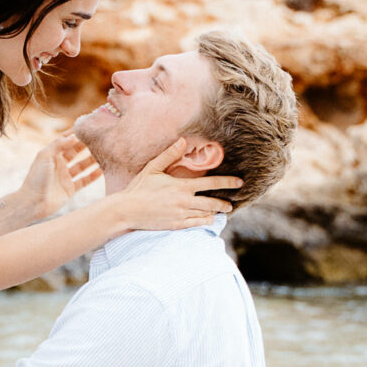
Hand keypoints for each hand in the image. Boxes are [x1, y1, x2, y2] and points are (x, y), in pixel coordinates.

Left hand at [15, 132, 100, 219]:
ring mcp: (65, 177)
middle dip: (86, 145)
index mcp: (52, 155)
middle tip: (99, 138)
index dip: (75, 133)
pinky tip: (103, 170)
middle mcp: (59, 164)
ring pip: (82, 165)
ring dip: (92, 159)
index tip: (87, 126)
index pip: (65, 140)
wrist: (33, 202)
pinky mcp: (70, 189)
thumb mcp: (44, 156)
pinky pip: (85, 180)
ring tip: (104, 152)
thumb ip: (58, 145)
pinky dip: (93, 175)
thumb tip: (74, 136)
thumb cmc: (36, 178)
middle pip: (75, 151)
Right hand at [109, 137, 241, 232]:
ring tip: (222, 212)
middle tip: (231, 204)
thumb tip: (183, 141)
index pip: (211, 183)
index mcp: (182, 186)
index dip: (227, 182)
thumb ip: (169, 155)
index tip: (239, 182)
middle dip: (224, 203)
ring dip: (215, 212)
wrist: (127, 210)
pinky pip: (196, 224)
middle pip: (212, 202)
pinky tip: (209, 220)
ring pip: (205, 214)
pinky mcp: (176, 225)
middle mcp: (185, 201)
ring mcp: (181, 214)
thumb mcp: (153, 168)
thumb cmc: (139, 188)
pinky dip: (204, 222)